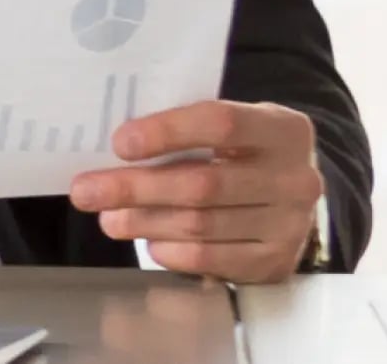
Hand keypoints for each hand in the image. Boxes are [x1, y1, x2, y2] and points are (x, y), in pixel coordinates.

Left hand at [67, 99, 323, 283]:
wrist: (299, 189)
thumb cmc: (251, 147)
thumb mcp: (239, 122)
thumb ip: (193, 126)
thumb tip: (122, 146)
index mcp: (283, 128)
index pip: (220, 123)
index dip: (167, 131)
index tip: (120, 142)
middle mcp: (294, 179)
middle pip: (203, 184)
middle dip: (137, 188)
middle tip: (88, 190)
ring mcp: (289, 226)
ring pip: (203, 226)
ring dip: (146, 223)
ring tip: (108, 217)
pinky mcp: (276, 263)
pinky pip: (215, 261)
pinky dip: (176, 253)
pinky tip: (148, 243)